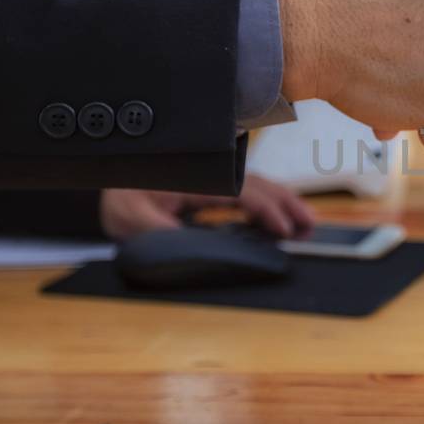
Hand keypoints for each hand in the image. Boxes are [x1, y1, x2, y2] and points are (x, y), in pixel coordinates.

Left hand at [98, 175, 316, 239]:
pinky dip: (270, 208)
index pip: (240, 192)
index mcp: (196, 181)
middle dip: (286, 204)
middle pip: (257, 186)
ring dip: (283, 205)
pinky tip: (281, 222)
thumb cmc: (124, 199)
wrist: (114, 184)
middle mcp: (211, 179)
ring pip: (258, 189)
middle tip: (309, 225)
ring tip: (306, 223)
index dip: (264, 208)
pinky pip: (249, 197)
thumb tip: (188, 245)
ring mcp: (215, 184)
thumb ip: (159, 230)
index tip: (281, 229)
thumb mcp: (133, 217)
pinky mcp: (214, 193)